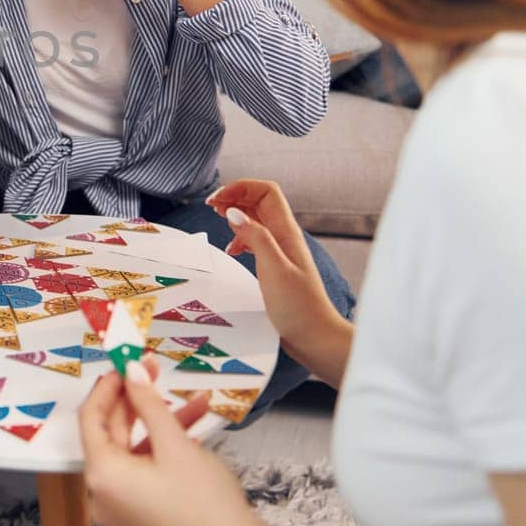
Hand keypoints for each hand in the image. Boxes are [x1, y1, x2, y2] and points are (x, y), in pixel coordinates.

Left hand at [79, 359, 278, 525]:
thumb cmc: (205, 505)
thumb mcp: (174, 443)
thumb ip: (149, 403)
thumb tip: (132, 372)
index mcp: (102, 476)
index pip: (91, 418)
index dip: (108, 387)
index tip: (124, 364)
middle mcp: (103, 494)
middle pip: (113, 434)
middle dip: (138, 400)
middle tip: (154, 370)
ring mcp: (122, 507)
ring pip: (135, 451)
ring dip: (161, 423)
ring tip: (192, 400)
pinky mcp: (141, 514)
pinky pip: (145, 471)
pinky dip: (164, 450)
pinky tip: (193, 429)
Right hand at [207, 179, 352, 384]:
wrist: (316, 338)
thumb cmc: (299, 308)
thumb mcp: (274, 270)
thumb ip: (255, 238)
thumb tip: (233, 211)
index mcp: (286, 232)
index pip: (265, 192)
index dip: (240, 188)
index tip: (216, 200)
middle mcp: (284, 237)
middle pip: (259, 201)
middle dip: (234, 196)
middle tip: (210, 206)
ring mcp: (281, 251)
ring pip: (256, 219)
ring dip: (235, 214)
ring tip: (216, 218)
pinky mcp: (276, 266)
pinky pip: (255, 240)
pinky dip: (240, 237)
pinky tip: (232, 250)